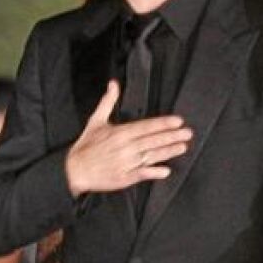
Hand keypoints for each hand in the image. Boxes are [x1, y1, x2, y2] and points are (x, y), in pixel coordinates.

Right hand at [65, 80, 192, 197]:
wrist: (74, 170)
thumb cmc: (86, 146)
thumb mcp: (95, 121)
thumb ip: (107, 102)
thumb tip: (113, 85)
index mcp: (119, 133)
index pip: (146, 126)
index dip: (163, 124)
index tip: (177, 121)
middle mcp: (125, 148)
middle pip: (152, 141)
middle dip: (172, 136)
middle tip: (187, 133)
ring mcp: (126, 163)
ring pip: (151, 156)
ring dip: (168, 152)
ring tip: (182, 147)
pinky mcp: (124, 177)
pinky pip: (143, 174)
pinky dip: (154, 172)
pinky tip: (166, 171)